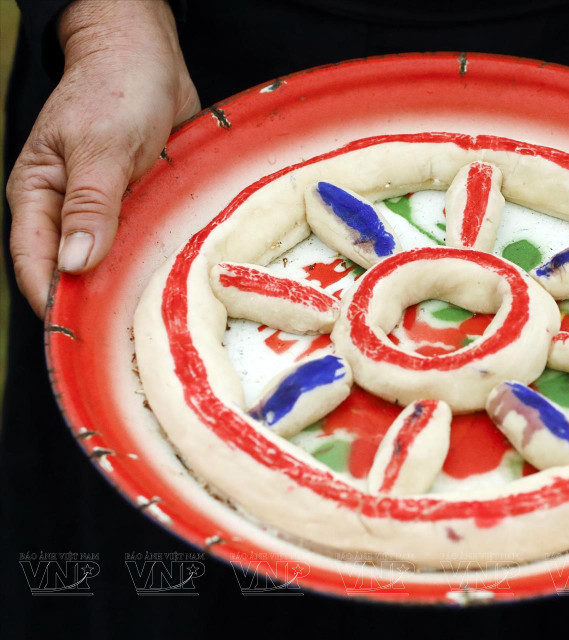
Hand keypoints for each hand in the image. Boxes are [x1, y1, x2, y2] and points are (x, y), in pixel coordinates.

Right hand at [6, 0, 199, 316]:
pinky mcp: (144, 205)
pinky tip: (180, 280)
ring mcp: (111, 210)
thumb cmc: (113, 88)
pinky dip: (161, 259)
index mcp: (40, 196)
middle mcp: (72, 210)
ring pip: (118, 261)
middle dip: (100, 302)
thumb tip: (74, 263)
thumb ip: (90, 204)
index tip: (81, 335)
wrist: (148, 56)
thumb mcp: (101, 146)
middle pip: (78, 271)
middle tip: (130, 337)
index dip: (54, 301)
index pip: (35, 263)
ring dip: (135, 284)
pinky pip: (150, 241)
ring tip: (159, 319)